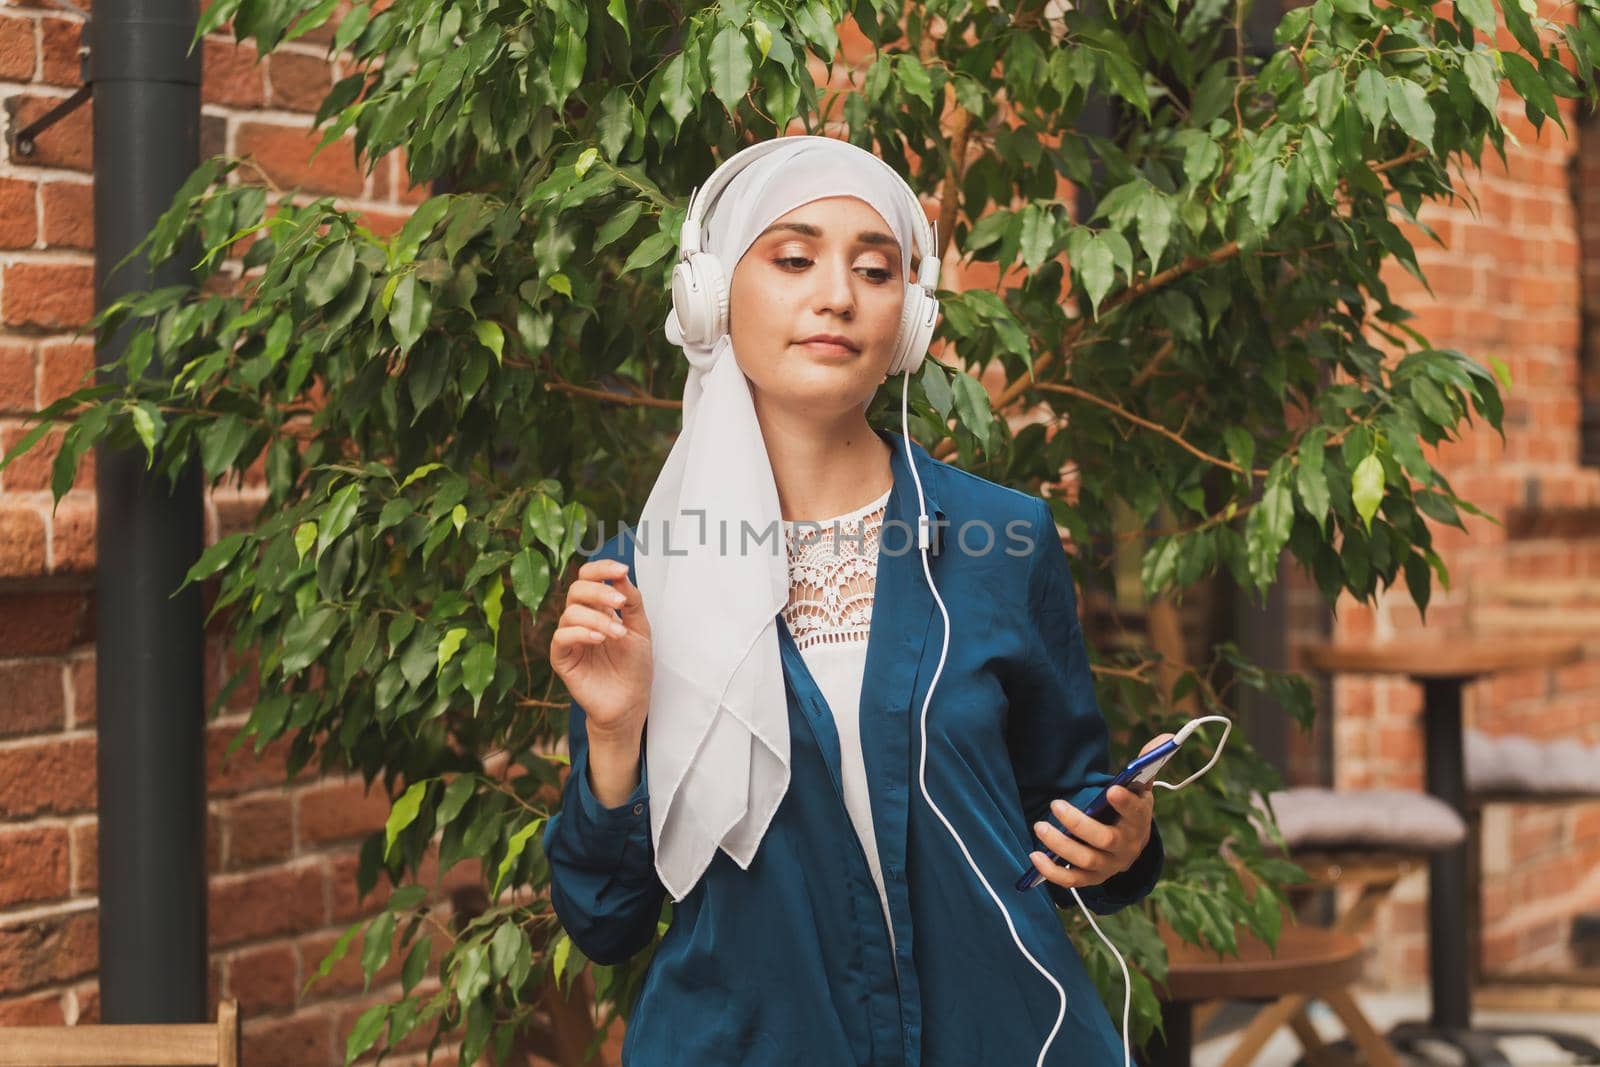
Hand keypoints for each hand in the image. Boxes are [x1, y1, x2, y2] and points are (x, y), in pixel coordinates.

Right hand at [548, 557, 652, 743]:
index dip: (601, 569)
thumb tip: (621, 574)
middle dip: (599, 591)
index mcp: (598, 608)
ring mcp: (570, 638)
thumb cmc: (635, 667)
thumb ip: (632, 601)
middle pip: (576, 589)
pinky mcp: (562, 658)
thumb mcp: (640, 629)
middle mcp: (581, 619)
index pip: (588, 577)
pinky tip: (599, 639)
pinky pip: (562, 636)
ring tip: (618, 634)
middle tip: (620, 603)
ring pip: (570, 612)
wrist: (630, 703)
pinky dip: (580, 632)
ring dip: (597, 618)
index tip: (621, 570)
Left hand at [1026, 733, 1174, 890]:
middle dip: (1080, 824)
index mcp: (1139, 821)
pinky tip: (1036, 856)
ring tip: (1040, 826)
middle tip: (1055, 804)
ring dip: (1061, 846)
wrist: (1131, 846)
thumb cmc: (1129, 810)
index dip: (1125, 803)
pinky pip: (1072, 880)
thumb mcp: (1140, 789)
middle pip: (1105, 839)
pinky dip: (1053, 872)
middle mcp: (1126, 846)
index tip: (1111, 790)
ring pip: (1086, 860)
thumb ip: (1146, 764)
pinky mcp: (1092, 878)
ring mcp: (1109, 865)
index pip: (1136, 813)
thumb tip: (1165, 737)